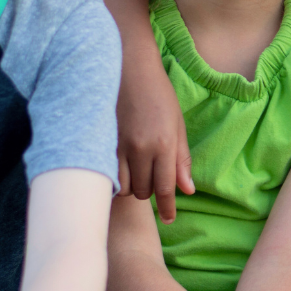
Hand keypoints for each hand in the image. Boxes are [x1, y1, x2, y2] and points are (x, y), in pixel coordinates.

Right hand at [117, 55, 193, 220]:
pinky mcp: (102, 141)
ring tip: (136, 172)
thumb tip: (188, 190)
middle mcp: (141, 149)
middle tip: (152, 179)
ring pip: (123, 186)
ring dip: (131, 186)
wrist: (129, 69)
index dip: (168, 208)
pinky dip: (114, 176)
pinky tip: (120, 166)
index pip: (166, 187)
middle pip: (143, 190)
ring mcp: (118, 146)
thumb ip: (181, 160)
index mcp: (164, 145)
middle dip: (149, 192)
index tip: (168, 220)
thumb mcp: (178, 126)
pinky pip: (107, 172)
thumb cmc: (159, 95)